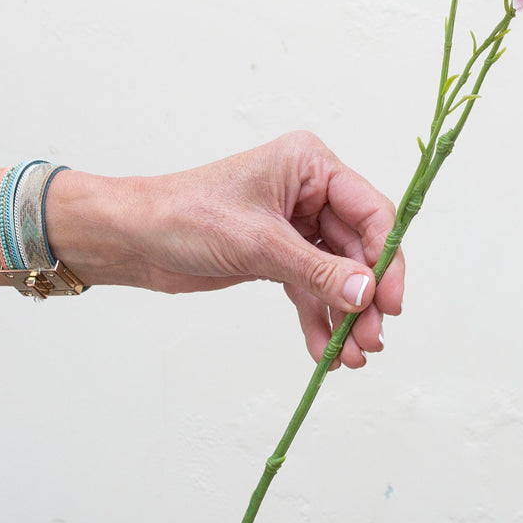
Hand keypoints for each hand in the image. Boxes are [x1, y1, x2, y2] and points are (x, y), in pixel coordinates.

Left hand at [51, 132, 404, 369]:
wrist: (133, 238)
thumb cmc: (185, 216)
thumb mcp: (257, 243)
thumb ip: (316, 270)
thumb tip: (365, 293)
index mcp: (310, 166)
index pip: (370, 212)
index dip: (386, 258)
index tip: (389, 303)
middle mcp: (309, 192)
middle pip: (358, 249)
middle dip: (364, 298)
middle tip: (370, 340)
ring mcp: (295, 226)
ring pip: (337, 275)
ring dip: (344, 315)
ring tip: (351, 356)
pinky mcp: (278, 256)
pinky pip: (310, 289)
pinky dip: (317, 319)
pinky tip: (324, 352)